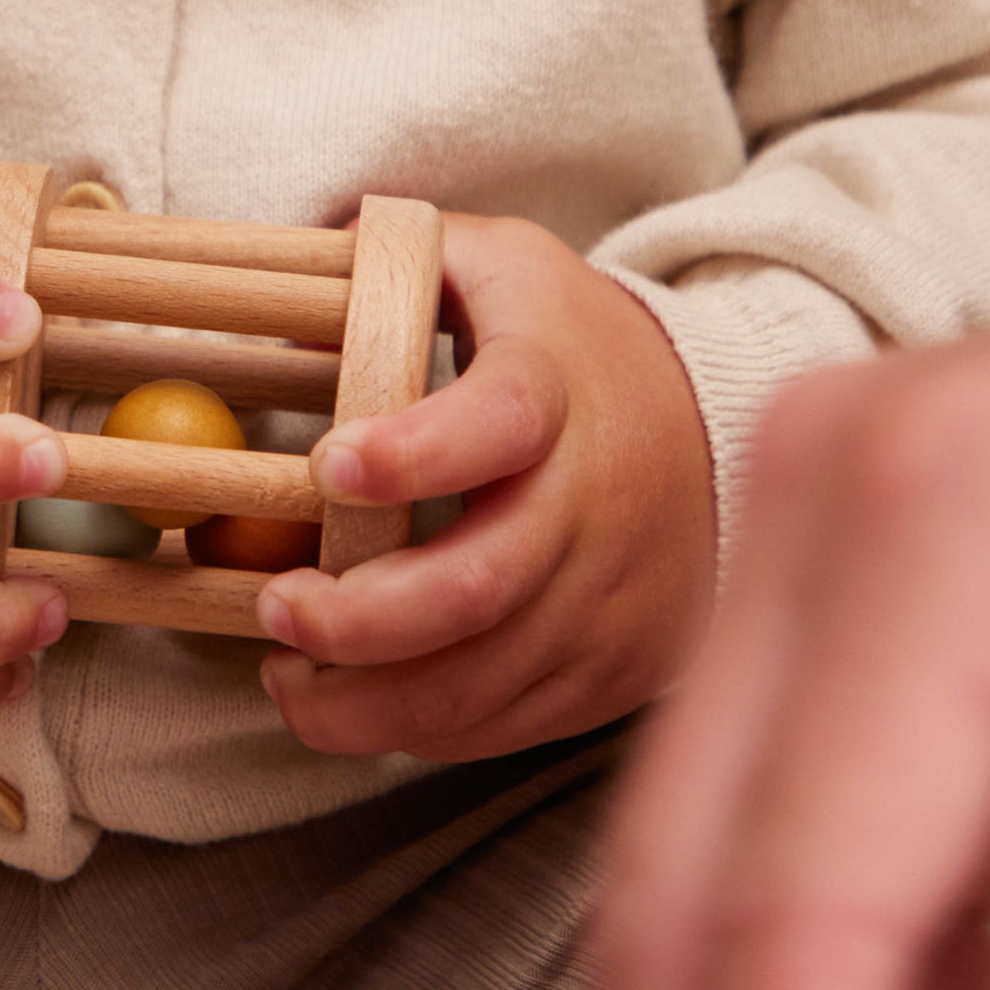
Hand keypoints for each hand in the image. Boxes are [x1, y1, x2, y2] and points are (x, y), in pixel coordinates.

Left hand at [256, 214, 715, 765]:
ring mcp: (609, 596)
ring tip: (288, 677)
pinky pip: (507, 725)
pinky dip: (421, 728)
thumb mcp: (504, 266)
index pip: (494, 424)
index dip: (413, 452)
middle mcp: (593, 502)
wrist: (713, 425)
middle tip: (276, 607)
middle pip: (475, 587)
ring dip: (363, 701)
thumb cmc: (568, 345)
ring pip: (479, 682)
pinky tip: (358, 701)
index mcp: (555, 390)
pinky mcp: (616, 667)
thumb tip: (299, 276)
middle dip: (357, 619)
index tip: (328, 465)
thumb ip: (403, 262)